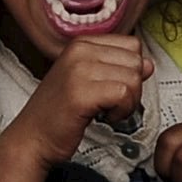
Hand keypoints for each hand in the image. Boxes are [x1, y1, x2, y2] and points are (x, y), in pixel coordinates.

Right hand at [0, 36, 153, 181]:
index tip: (113, 87)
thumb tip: (148, 64)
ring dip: (127, 102)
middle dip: (132, 88)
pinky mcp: (81, 93)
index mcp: (81, 44)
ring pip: (133, 78)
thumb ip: (118, 69)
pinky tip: (105, 117)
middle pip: (136, 61)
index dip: (131, 70)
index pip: (132, 45)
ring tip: (106, 110)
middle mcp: (79, 51)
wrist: (33, 138)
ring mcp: (78, 70)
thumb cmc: (60, 113)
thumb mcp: (91, 82)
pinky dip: (121, 111)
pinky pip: (123, 94)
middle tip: (111, 103)